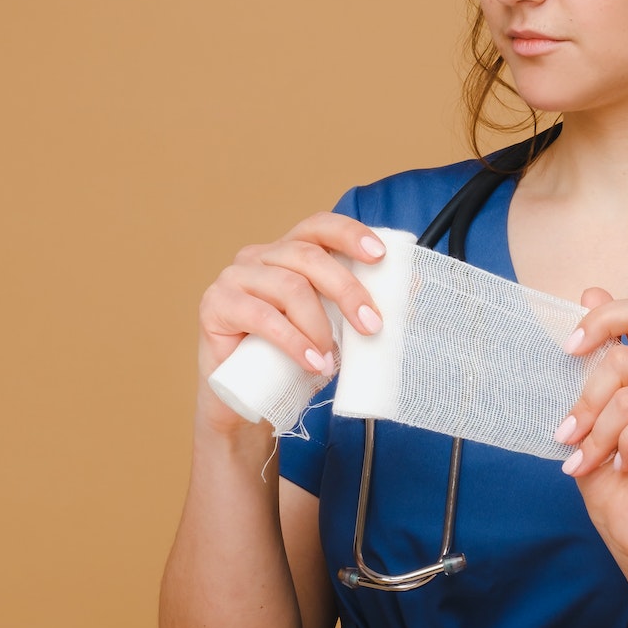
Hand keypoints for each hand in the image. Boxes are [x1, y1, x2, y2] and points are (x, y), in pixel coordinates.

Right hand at [194, 211, 386, 436]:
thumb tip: (411, 294)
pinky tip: (312, 361)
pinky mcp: (215, 305)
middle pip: (309, 256)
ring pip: (289, 287)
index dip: (350, 234)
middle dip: (347, 290)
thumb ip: (357, 309)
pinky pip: (260, 316)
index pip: (319, 226)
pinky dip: (293, 341)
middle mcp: (260, 256)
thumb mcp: (332, 330)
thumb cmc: (291, 360)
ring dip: (319, 326)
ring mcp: (234, 277)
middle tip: (371, 326)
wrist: (245, 402)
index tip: (380, 256)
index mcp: (289, 252)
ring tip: (331, 361)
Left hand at [556, 289, 627, 564]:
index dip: (603, 318)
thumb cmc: (608, 472)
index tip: (569, 348)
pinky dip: (623, 446)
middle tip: (569, 436)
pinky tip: (624, 465)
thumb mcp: (587, 408)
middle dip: (585, 400)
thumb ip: (593, 355)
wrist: (627, 526)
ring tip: (591, 459)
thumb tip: (590, 290)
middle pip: (624, 356)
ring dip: (599, 434)